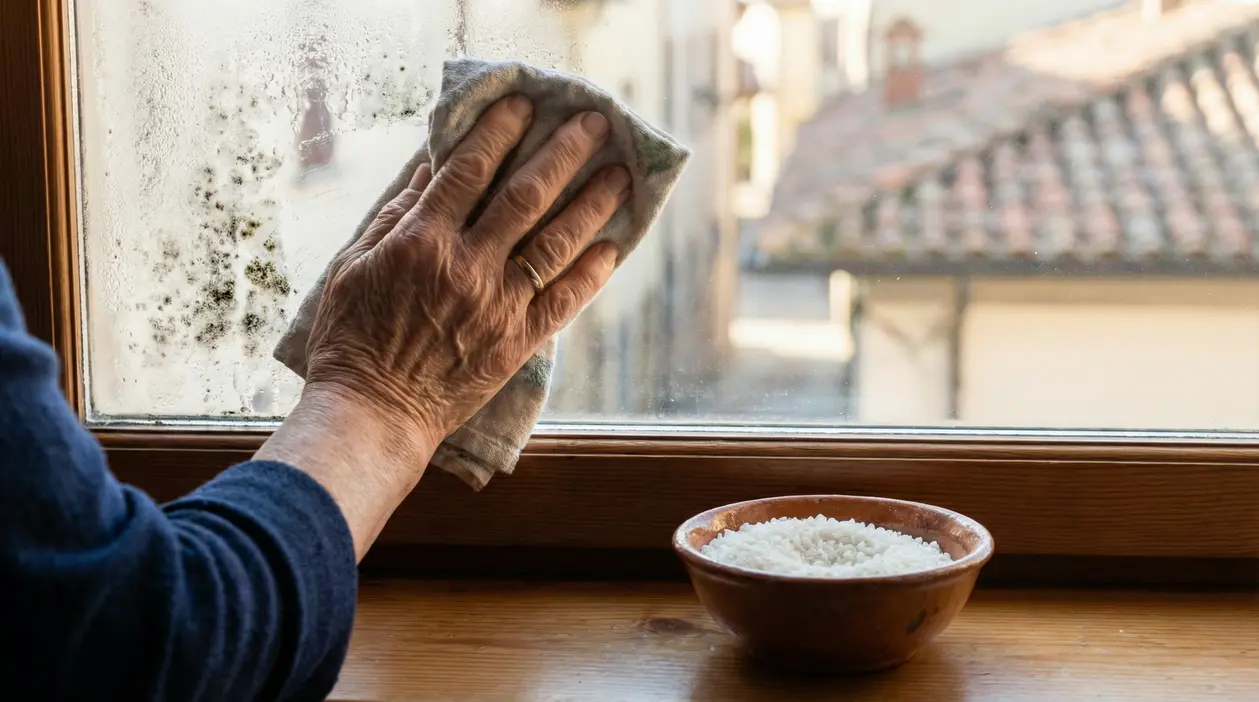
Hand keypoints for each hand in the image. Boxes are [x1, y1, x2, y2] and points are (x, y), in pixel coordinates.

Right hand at [302, 95, 629, 450]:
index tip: (526, 104)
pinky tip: (611, 248)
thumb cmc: (352, 339)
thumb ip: (394, 215)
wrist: (374, 414)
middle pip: (526, 196)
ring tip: (620, 176)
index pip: (469, 170)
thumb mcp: (354, 266)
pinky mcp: (517, 343)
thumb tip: (428, 170)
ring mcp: (498, 306)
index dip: (500, 131)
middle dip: (563, 153)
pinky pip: (563, 302)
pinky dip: (590, 274)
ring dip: (591, 205)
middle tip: (594, 123)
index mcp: (422, 241)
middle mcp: (467, 267)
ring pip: (555, 244)